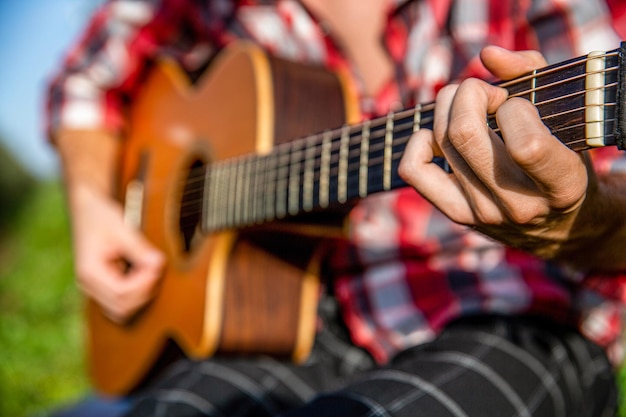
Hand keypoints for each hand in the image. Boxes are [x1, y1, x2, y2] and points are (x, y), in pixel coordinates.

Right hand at [55, 129, 164, 321]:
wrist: (87, 209)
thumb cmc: (101, 217)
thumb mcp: (121, 228)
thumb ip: (139, 248)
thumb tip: (158, 265)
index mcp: (89, 272)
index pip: (121, 293)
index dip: (144, 283)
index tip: (156, 265)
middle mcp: (88, 286)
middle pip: (122, 308)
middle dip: (144, 291)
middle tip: (155, 266)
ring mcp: (94, 289)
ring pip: (122, 311)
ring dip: (141, 294)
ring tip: (148, 269)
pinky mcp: (103, 287)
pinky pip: (122, 302)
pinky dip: (136, 293)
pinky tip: (142, 273)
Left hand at [398, 46, 591, 259]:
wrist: (558, 224)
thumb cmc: (563, 157)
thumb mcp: (565, 116)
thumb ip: (534, 74)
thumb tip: (486, 54)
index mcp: (562, 184)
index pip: (526, 146)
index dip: (514, 109)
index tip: (519, 106)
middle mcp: (520, 205)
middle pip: (465, 133)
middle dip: (471, 93)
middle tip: (487, 94)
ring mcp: (484, 213)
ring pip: (441, 141)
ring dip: (448, 105)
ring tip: (468, 106)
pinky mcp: (457, 214)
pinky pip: (414, 170)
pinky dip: (420, 140)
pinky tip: (439, 136)